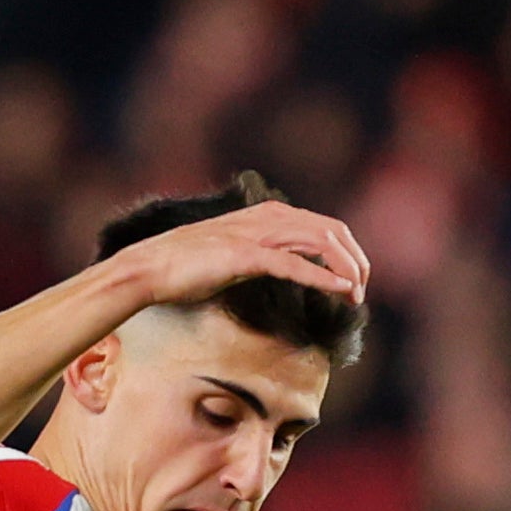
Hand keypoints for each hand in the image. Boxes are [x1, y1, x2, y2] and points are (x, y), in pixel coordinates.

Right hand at [122, 198, 369, 311]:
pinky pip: (294, 264)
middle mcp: (266, 217)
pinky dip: (322, 277)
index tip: (353, 279)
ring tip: (357, 296)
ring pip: (319, 242)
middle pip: (330, 230)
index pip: (322, 224)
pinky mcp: (244, 255)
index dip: (346, 251)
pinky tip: (341, 290)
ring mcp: (255, 234)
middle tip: (362, 291)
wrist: (148, 268)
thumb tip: (278, 269)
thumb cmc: (183, 268)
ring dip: (346, 269)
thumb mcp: (231, 255)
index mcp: (266, 215)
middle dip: (355, 259)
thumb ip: (258, 255)